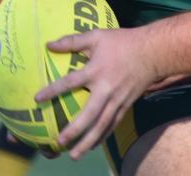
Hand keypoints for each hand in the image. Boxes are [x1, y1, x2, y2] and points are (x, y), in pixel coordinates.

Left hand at [35, 28, 157, 159]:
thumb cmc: (122, 42)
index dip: (53, 91)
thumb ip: (72, 41)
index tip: (37, 99)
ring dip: (88, 141)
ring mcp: (117, 100)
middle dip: (74, 130)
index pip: (70, 83)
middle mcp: (106, 89)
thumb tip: (49, 45)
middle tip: (60, 141)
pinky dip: (102, 136)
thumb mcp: (96, 36)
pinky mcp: (126, 105)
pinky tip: (93, 145)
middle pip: (89, 115)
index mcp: (96, 71)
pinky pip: (112, 124)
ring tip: (75, 154)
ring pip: (102, 125)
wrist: (153, 52)